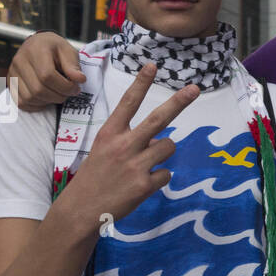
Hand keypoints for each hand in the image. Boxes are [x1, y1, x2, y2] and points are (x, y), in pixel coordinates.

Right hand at [9, 31, 85, 110]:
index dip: (64, 86)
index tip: (75, 88)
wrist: (37, 45)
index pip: (47, 75)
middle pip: (38, 89)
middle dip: (58, 96)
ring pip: (30, 98)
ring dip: (48, 101)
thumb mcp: (68, 51)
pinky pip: (22, 102)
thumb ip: (73, 65)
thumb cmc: (54, 49)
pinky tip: (46, 98)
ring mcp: (12, 72)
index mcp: (35, 49)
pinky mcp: (10, 83)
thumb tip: (79, 79)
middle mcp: (20, 60)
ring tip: (58, 94)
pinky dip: (36, 105)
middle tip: (68, 92)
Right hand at [61, 64, 198, 225]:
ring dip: (162, 153)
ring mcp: (135, 165)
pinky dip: (158, 178)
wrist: (81, 210)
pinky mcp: (144, 185)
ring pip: (168, 147)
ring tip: (144, 164)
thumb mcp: (104, 150)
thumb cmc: (94, 177)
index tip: (153, 65)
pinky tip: (141, 185)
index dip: (141, 83)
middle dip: (178, 102)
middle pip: (158, 119)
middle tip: (195, 89)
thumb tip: (158, 139)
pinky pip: (166, 174)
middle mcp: (123, 145)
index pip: (128, 102)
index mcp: (110, 133)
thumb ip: (129, 140)